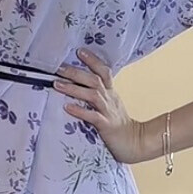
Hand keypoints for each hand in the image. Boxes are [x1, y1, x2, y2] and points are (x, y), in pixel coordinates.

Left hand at [53, 48, 147, 164]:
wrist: (135, 143)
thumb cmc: (118, 125)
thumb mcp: (110, 104)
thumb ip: (98, 94)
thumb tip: (77, 85)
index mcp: (111, 92)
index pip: (104, 71)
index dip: (93, 60)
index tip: (79, 51)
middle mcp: (109, 99)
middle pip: (94, 80)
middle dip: (76, 72)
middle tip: (59, 68)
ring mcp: (108, 111)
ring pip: (92, 95)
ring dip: (74, 88)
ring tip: (57, 84)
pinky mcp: (106, 126)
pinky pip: (92, 116)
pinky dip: (80, 111)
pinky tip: (67, 107)